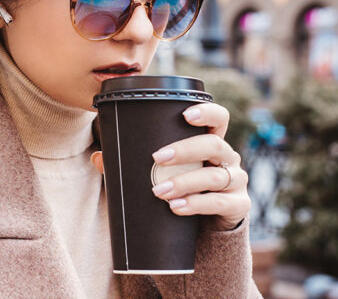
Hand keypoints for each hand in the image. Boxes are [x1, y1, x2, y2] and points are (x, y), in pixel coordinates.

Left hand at [90, 103, 250, 230]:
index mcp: (211, 142)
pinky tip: (177, 207)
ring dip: (185, 182)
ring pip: (214, 176)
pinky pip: (219, 202)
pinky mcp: (238, 205)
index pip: (219, 118)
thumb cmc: (183, 188)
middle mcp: (228, 158)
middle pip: (214, 145)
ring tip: (159, 191)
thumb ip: (134, 163)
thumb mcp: (164, 173)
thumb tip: (98, 157)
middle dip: (185, 150)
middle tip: (157, 158)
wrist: (207, 225)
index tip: (185, 114)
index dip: (206, 112)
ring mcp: (236, 181)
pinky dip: (196, 204)